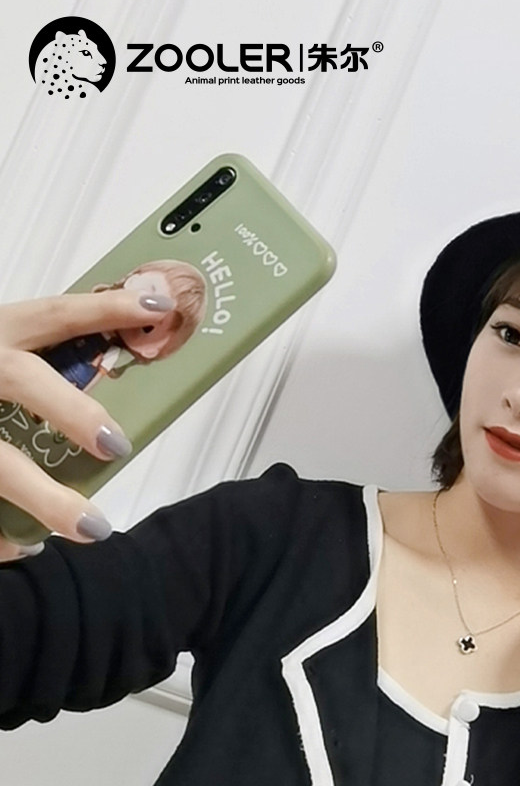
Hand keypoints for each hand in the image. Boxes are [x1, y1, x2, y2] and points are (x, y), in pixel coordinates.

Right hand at [0, 290, 173, 560]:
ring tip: (95, 527)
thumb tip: (122, 365)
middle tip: (117, 445)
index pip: (54, 314)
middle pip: (21, 379)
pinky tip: (26, 550)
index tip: (161, 306)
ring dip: (44, 499)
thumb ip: (36, 359)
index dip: (107, 310)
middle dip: (74, 410)